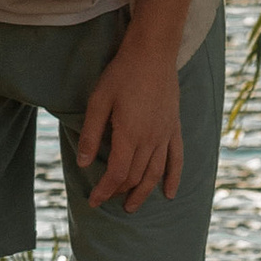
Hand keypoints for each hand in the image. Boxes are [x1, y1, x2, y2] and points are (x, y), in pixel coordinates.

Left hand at [77, 33, 184, 211]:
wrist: (153, 54)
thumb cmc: (122, 75)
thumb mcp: (98, 101)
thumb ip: (92, 134)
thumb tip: (83, 162)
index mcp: (130, 134)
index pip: (117, 173)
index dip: (104, 190)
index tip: (94, 201)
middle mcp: (150, 140)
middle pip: (135, 176)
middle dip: (120, 192)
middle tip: (107, 199)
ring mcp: (165, 135)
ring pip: (155, 173)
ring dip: (143, 193)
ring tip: (132, 206)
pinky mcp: (174, 128)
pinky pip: (177, 159)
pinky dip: (174, 178)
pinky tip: (169, 194)